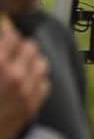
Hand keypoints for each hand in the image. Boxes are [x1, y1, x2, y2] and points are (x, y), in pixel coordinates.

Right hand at [0, 14, 49, 138]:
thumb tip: (4, 34)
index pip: (10, 35)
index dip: (7, 31)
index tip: (5, 31)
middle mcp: (13, 76)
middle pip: (29, 47)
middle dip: (19, 45)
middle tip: (11, 47)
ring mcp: (25, 93)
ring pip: (41, 64)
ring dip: (31, 60)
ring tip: (20, 62)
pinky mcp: (30, 107)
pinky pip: (44, 84)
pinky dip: (36, 79)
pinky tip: (26, 80)